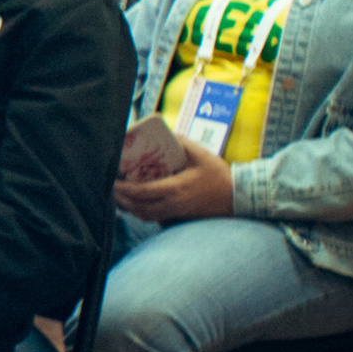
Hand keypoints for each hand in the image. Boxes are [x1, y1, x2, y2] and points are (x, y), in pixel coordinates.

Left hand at [112, 135, 233, 223]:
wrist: (240, 197)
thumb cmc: (220, 175)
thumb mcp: (201, 154)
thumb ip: (182, 142)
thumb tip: (166, 132)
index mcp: (175, 188)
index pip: (141, 192)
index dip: (123, 189)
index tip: (112, 181)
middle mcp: (174, 204)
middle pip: (139, 208)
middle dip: (122, 200)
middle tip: (113, 188)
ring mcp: (178, 213)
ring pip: (146, 216)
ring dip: (131, 208)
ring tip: (122, 196)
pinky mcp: (182, 218)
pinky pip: (157, 219)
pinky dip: (144, 213)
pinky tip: (140, 203)